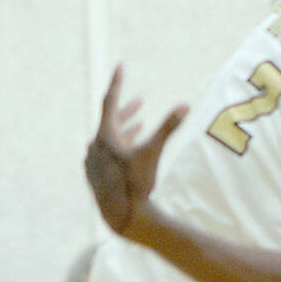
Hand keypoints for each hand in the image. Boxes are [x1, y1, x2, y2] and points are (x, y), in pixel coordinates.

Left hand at [84, 65, 187, 237]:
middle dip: (127, 110)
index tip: (120, 66)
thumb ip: (168, 127)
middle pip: (110, 120)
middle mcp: (96, 145)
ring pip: (109, 138)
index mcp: (105, 135)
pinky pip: (106, 152)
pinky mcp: (96, 174)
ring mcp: (94, 160)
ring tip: (139, 125)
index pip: (110, 100)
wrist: (121, 215)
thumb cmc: (136, 183)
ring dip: (124, 129)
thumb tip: (186, 105)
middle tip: (139, 101)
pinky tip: (129, 151)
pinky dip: (119, 145)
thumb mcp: (153, 152)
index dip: (117, 82)